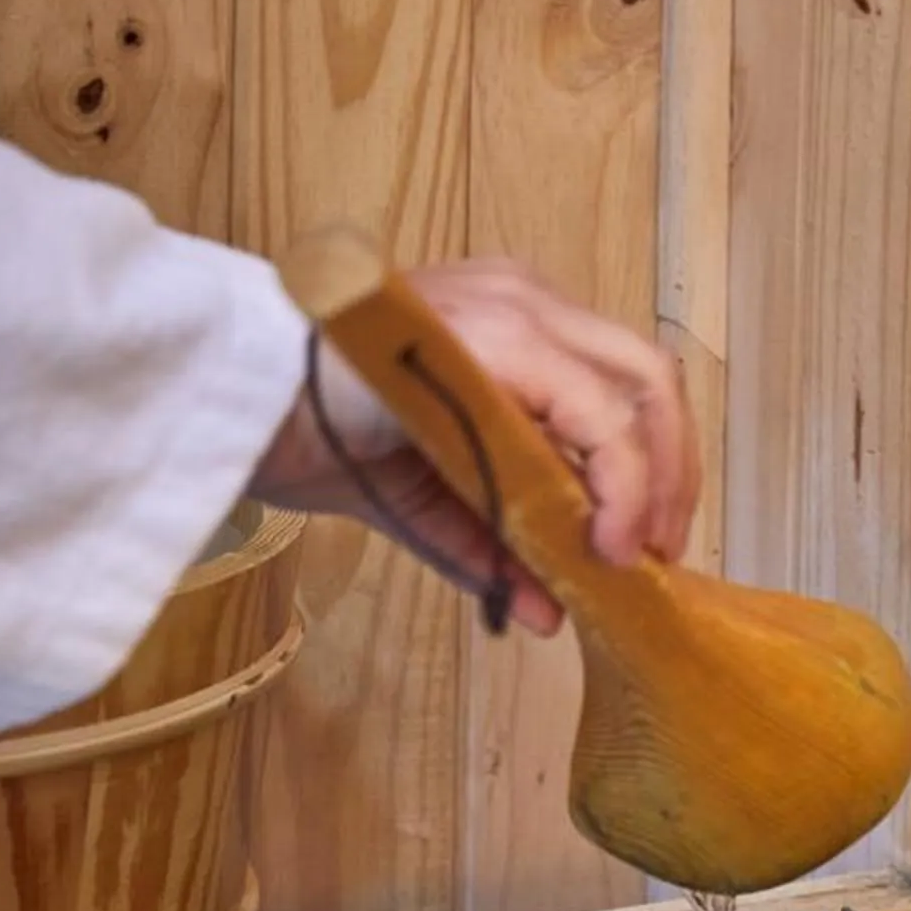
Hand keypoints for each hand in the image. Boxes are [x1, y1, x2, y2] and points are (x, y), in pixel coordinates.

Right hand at [251, 257, 700, 637]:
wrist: (237, 403)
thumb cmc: (309, 431)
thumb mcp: (424, 495)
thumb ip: (491, 544)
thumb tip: (548, 613)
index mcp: (511, 320)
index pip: (620, 379)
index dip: (653, 461)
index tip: (646, 539)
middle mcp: (523, 298)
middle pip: (651, 376)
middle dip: (673, 473)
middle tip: (658, 553)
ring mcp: (516, 308)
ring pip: (640, 388)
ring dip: (653, 482)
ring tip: (634, 553)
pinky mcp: (503, 339)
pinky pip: (597, 413)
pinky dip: (618, 482)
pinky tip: (603, 537)